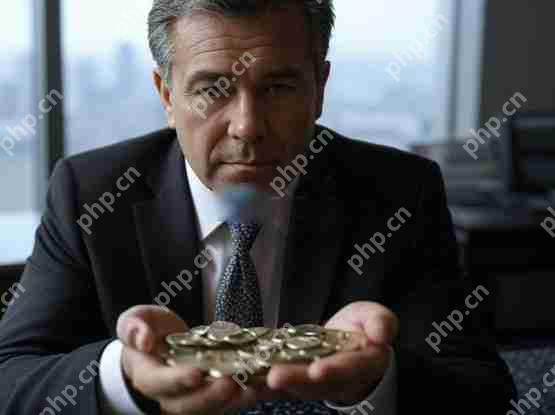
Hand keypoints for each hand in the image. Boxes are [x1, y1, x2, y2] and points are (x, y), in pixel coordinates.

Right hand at [117, 305, 281, 414]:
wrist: (158, 347)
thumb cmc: (148, 332)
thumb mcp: (134, 321)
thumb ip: (134, 328)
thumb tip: (143, 339)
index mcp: (149, 376)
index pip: (161, 382)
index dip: (178, 380)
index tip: (195, 373)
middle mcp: (170, 396)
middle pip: (189, 404)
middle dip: (211, 395)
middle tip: (231, 382)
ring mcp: (193, 400)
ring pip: (213, 408)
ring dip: (235, 400)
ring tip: (255, 387)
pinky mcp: (212, 398)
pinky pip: (230, 402)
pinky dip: (248, 395)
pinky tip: (265, 385)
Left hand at [266, 302, 398, 404]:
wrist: (349, 340)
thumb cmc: (362, 327)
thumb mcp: (374, 316)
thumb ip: (380, 321)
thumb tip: (381, 333)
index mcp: (362, 364)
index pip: (349, 369)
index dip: (334, 370)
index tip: (318, 370)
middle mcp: (338, 379)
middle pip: (316, 384)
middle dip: (296, 381)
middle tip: (276, 377)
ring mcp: (315, 383)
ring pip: (295, 387)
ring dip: (273, 384)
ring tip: (254, 378)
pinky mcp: (296, 382)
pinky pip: (279, 386)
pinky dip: (261, 385)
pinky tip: (244, 379)